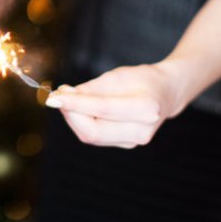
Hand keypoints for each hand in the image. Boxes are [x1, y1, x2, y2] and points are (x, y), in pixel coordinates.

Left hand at [44, 63, 182, 148]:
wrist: (167, 93)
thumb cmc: (142, 80)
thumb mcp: (117, 76)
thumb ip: (90, 89)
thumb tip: (63, 97)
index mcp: (145, 108)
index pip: (101, 109)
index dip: (74, 104)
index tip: (54, 96)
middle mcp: (142, 130)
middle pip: (93, 132)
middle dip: (70, 115)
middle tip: (59, 96)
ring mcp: (135, 142)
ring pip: (92, 137)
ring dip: (74, 119)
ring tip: (69, 99)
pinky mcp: (127, 145)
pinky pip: (97, 137)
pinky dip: (84, 123)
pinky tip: (81, 110)